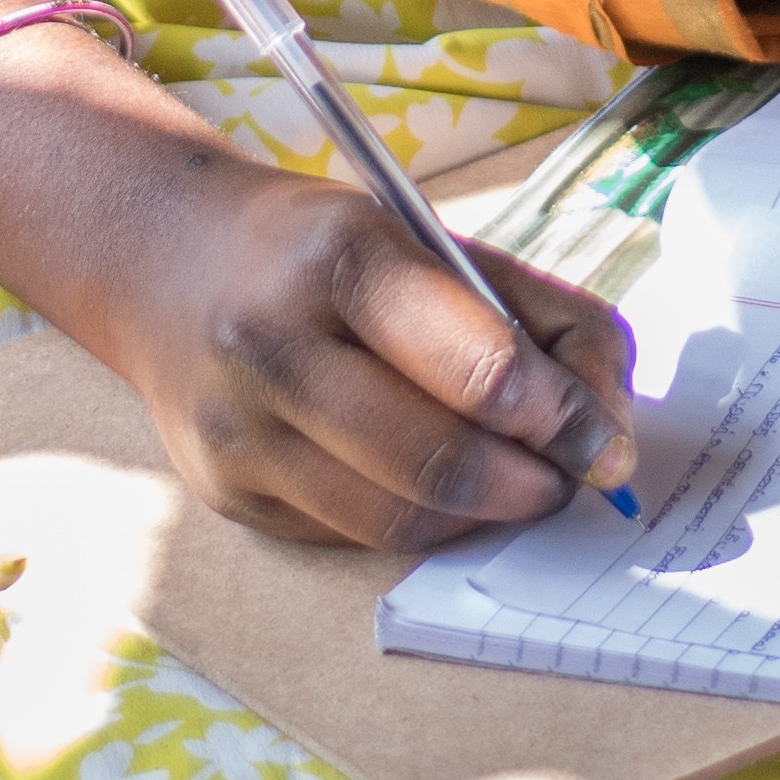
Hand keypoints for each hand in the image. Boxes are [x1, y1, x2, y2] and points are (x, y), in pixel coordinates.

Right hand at [86, 143, 643, 550]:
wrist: (167, 265)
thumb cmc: (328, 252)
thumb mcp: (440, 242)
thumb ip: (545, 320)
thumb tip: (611, 427)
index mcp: (339, 258)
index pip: (479, 369)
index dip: (562, 420)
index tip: (605, 443)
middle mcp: (272, 345)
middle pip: (439, 462)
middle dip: (531, 486)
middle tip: (569, 480)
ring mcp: (239, 430)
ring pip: (397, 521)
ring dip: (482, 518)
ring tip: (516, 487)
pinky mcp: (226, 493)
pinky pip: (353, 536)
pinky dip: (418, 525)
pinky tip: (435, 489)